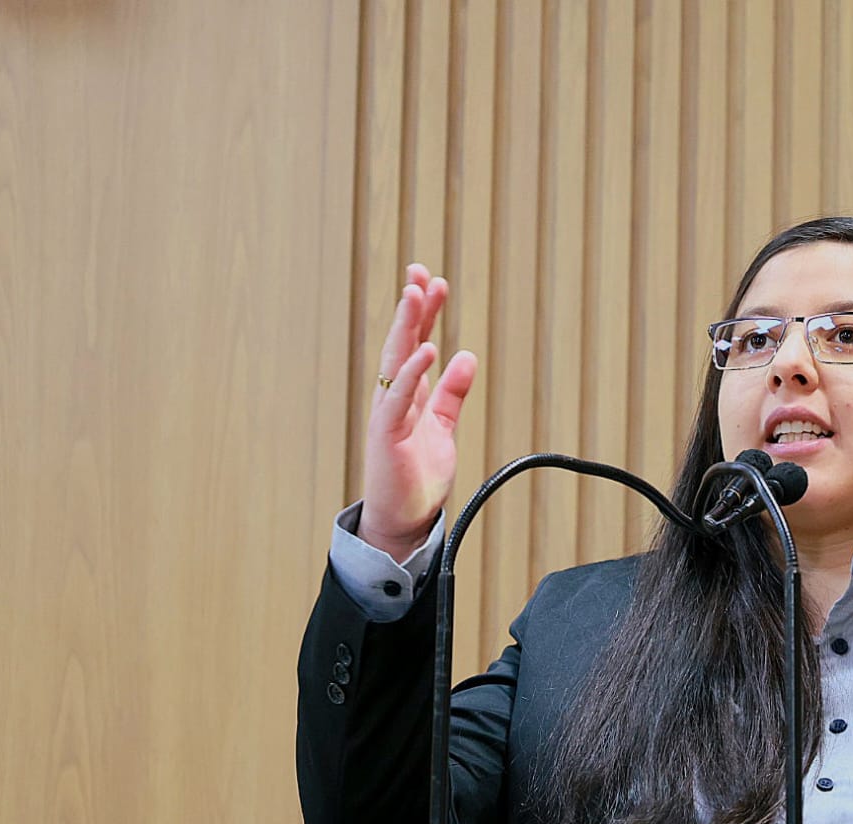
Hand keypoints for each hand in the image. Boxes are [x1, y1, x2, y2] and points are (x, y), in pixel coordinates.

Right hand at [360, 263, 478, 558]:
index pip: (415, 344)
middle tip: (420, 273)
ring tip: (416, 295)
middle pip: (401, 343)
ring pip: (395, 362)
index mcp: (408, 394)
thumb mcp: (443, 428)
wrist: (403, 520)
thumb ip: (453, 394)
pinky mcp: (387, 435)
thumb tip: (466, 356)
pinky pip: (399, 398)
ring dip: (407, 327)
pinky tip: (426, 349)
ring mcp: (388, 414)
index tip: (433, 282)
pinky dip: (412, 373)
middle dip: (411, 308)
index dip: (424, 314)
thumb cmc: (417, 477)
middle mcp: (394, 398)